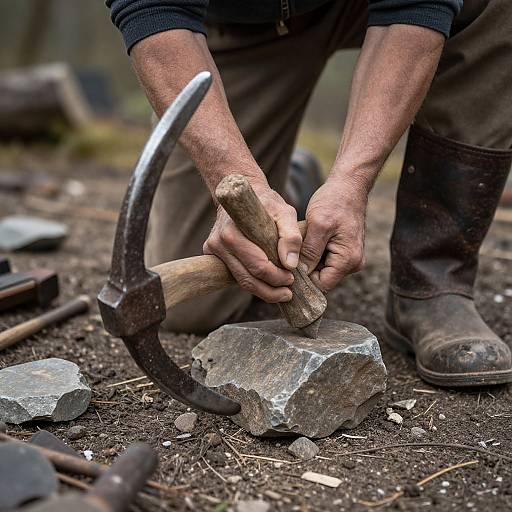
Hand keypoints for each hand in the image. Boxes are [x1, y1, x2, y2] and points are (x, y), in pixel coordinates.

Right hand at [203, 180, 301, 302]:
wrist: (241, 194)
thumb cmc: (265, 203)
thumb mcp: (285, 212)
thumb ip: (291, 236)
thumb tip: (290, 264)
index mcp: (232, 233)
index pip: (257, 266)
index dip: (276, 278)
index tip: (292, 278)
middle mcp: (218, 243)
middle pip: (247, 279)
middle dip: (270, 290)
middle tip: (289, 294)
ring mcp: (213, 250)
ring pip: (240, 281)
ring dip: (263, 291)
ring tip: (282, 293)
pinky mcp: (213, 255)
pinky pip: (236, 275)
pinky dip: (253, 282)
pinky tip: (268, 284)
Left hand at [300, 175, 367, 290]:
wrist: (348, 185)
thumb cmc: (335, 201)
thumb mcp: (318, 225)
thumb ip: (309, 252)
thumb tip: (298, 274)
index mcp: (348, 260)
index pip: (321, 285)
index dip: (303, 280)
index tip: (286, 267)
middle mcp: (352, 263)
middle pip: (321, 279)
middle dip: (304, 268)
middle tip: (291, 250)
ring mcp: (348, 258)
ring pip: (320, 269)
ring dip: (307, 258)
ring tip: (300, 240)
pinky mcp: (343, 251)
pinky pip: (323, 259)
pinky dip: (312, 251)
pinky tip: (306, 238)